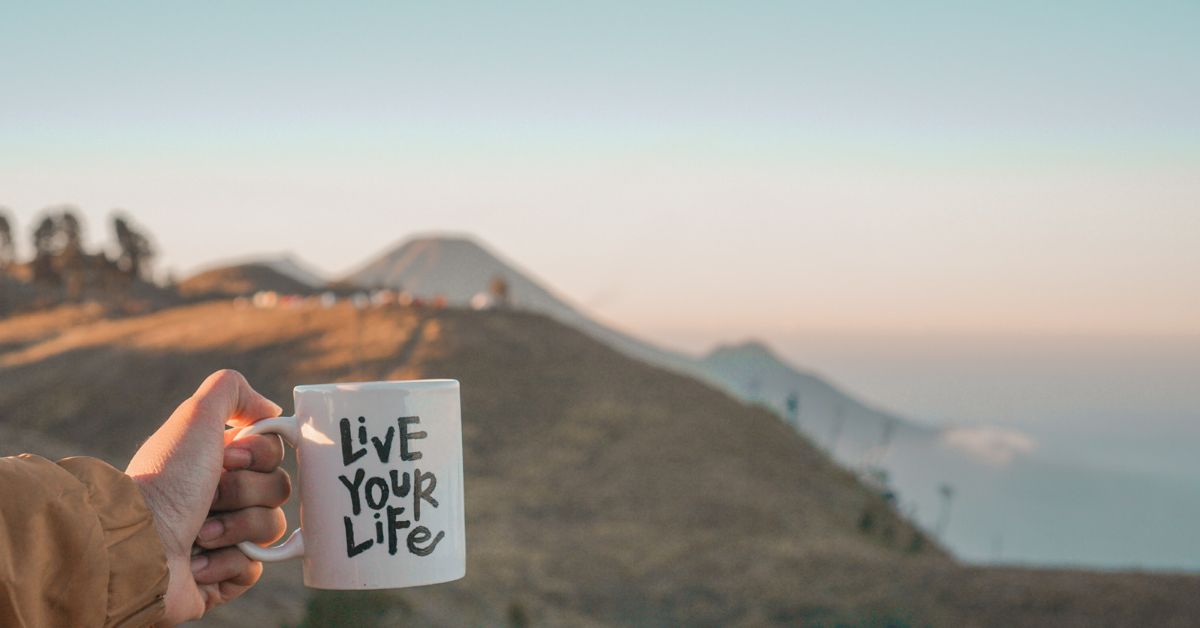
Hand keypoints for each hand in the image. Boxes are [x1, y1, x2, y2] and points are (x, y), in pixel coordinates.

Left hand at [126, 370, 290, 625]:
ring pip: (270, 527)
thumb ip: (231, 389)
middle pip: (277, 488)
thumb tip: (269, 408)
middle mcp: (219, 496)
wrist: (137, 548)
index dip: (260, 455)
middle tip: (210, 497)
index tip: (229, 458)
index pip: (272, 452)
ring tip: (198, 535)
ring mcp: (222, 538)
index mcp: (216, 461)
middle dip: (245, 492)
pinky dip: (227, 564)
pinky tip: (197, 561)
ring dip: (235, 529)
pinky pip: (254, 567)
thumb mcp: (195, 416)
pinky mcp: (222, 576)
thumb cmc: (165, 481)